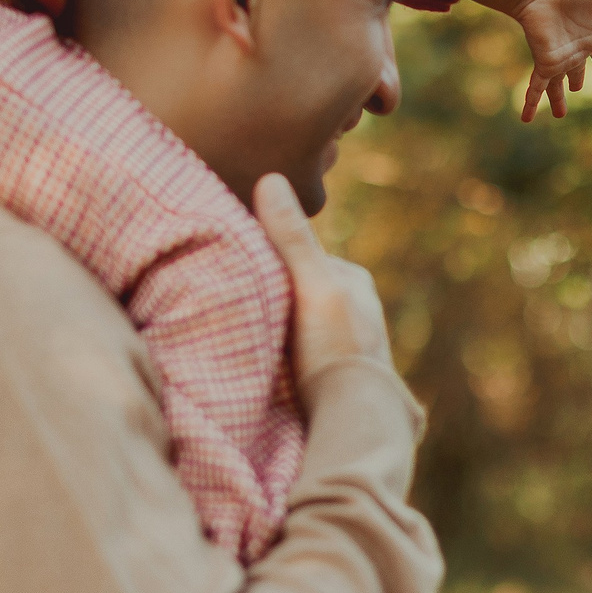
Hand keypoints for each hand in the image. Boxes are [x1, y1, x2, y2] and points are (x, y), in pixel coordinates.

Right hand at [254, 174, 389, 377]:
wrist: (356, 416)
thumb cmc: (336, 346)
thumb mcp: (311, 284)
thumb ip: (290, 238)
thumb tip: (271, 177)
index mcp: (354, 280)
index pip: (300, 255)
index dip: (267, 257)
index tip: (235, 261)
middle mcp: (357, 308)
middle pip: (300, 289)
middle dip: (273, 294)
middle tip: (234, 301)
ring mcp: (349, 343)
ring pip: (301, 321)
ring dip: (276, 326)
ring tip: (244, 334)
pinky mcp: (338, 376)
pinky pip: (303, 352)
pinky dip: (285, 353)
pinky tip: (266, 363)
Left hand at [513, 0, 591, 120]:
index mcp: (590, 33)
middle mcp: (575, 49)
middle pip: (576, 70)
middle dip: (576, 79)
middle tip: (577, 88)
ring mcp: (560, 59)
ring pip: (558, 85)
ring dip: (558, 100)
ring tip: (559, 115)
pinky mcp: (546, 64)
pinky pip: (537, 88)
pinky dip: (531, 103)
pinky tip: (525, 119)